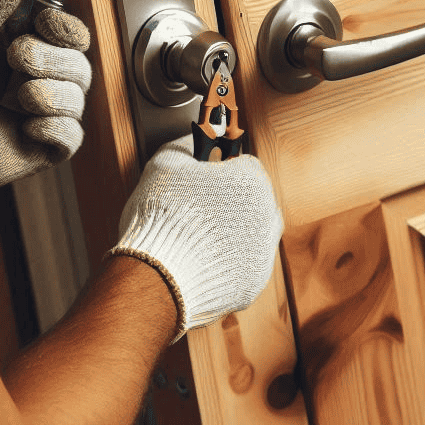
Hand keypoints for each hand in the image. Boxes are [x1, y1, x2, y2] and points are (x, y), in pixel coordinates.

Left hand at [0, 0, 91, 198]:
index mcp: (25, 48)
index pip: (71, 35)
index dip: (66, 27)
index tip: (44, 22)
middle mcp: (38, 79)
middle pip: (80, 65)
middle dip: (52, 60)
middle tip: (16, 58)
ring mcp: (41, 114)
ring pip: (77, 99)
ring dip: (52, 95)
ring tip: (16, 99)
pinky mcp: (41, 148)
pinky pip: (72, 137)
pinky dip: (56, 129)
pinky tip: (27, 128)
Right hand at [109, 135, 283, 341]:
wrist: (158, 276)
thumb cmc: (161, 216)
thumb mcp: (165, 163)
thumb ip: (185, 145)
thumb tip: (192, 140)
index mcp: (251, 181)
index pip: (243, 163)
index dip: (218, 167)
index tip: (201, 175)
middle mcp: (266, 217)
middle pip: (251, 198)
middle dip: (228, 199)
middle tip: (195, 204)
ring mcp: (261, 254)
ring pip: (250, 232)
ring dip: (229, 229)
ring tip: (195, 233)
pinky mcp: (251, 283)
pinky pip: (241, 263)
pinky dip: (225, 259)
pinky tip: (199, 256)